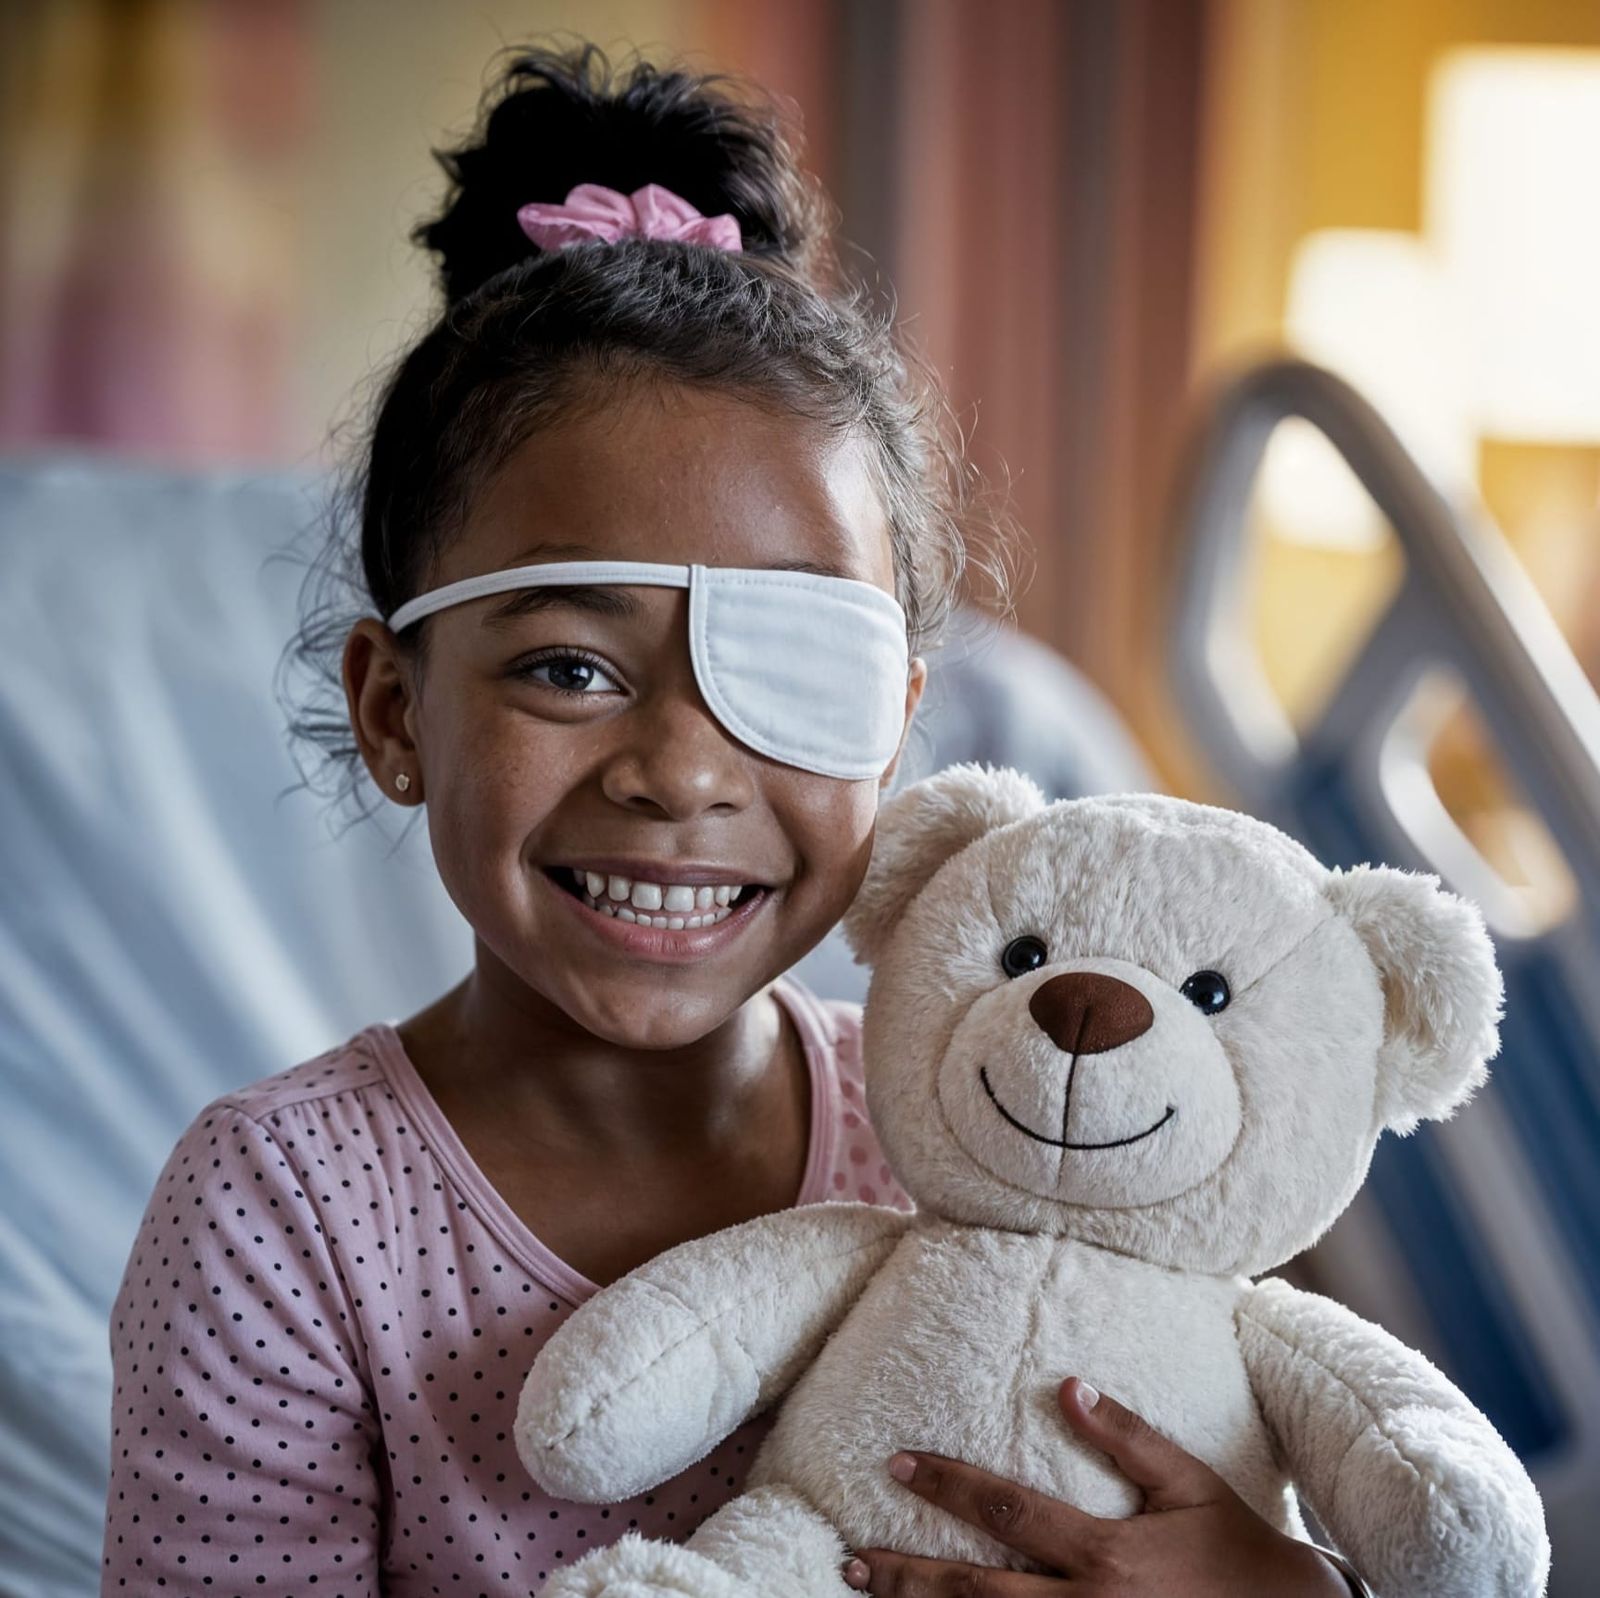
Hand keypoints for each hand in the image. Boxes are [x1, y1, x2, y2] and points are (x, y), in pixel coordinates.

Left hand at [842, 1377, 1353, 1595]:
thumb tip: (1071, 1386)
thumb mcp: (1192, 1485)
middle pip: (976, 1593)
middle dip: (908, 1576)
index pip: (1004, 1509)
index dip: (945, 1484)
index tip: (898, 1465)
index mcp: (1104, 1552)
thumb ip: (1130, 1437)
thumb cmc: (1242, 1555)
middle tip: (854, 1558)